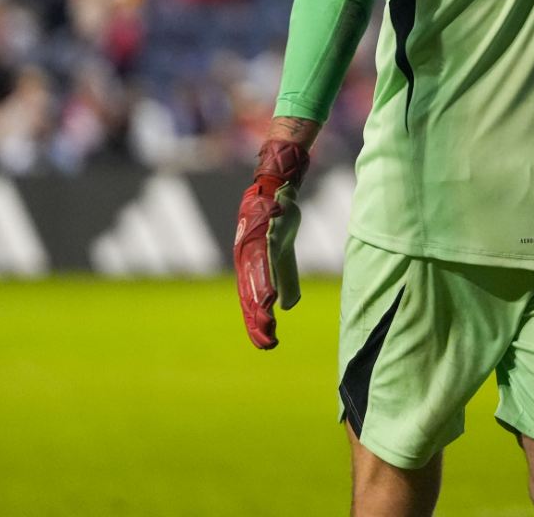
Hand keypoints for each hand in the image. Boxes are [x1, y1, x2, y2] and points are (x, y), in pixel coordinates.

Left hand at [234, 139, 310, 349]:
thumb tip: (285, 306)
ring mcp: (256, 246)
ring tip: (266, 322)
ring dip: (260, 302)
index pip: (252, 300)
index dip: (257, 323)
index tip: (266, 344)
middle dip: (258, 320)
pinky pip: (266, 258)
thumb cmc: (279, 221)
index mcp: (252, 267)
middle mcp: (248, 259)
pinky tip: (271, 292)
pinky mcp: (267, 233)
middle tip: (266, 342)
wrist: (279, 189)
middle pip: (251, 294)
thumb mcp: (284, 255)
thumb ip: (285, 280)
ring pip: (256, 279)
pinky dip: (268, 276)